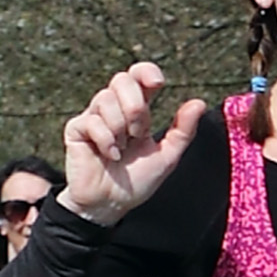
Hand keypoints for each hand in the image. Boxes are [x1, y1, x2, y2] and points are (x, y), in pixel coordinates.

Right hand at [62, 62, 206, 227]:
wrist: (111, 205)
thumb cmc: (136, 182)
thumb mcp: (166, 157)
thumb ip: (182, 130)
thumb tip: (199, 102)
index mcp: (136, 109)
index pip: (138, 75)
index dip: (146, 72)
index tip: (158, 84)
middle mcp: (113, 108)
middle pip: (122, 80)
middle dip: (135, 107)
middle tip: (137, 134)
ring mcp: (94, 117)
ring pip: (106, 98)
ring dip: (120, 127)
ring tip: (122, 150)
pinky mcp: (77, 130)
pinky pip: (92, 121)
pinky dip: (106, 140)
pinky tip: (110, 155)